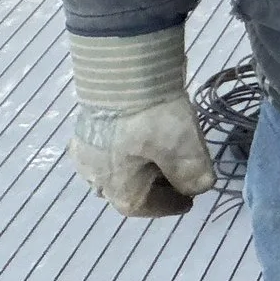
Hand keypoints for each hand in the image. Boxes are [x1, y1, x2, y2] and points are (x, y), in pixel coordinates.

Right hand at [66, 28, 215, 217]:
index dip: (169, 205)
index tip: (189, 202)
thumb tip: (196, 188)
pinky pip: (104, 152)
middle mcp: (96, 178)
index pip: (147, 207)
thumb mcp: (185, 151)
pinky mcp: (83, 130)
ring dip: (137, 170)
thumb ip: (193, 176)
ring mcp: (85, 155)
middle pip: (128, 191)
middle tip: (177, 179)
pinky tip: (135, 140)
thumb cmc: (153, 118)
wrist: (122, 72)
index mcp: (119, 189)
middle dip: (154, 188)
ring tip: (160, 160)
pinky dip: (123, 152)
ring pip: (113, 173)